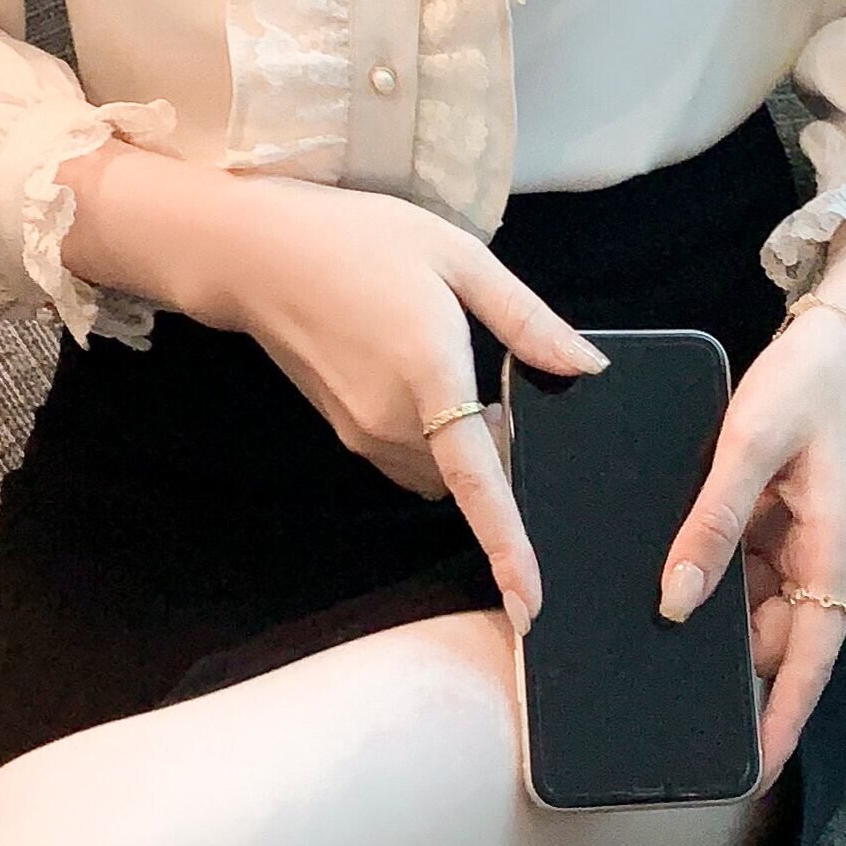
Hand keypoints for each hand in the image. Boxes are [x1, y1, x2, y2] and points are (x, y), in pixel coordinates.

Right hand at [144, 165, 610, 637]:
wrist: (258, 254)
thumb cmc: (360, 239)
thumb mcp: (457, 255)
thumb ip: (524, 318)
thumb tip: (586, 366)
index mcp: (431, 375)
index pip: (479, 482)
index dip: (509, 547)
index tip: (530, 607)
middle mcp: (394, 422)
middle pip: (470, 475)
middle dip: (498, 451)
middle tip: (507, 384)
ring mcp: (364, 433)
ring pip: (439, 471)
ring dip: (463, 447)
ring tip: (461, 371)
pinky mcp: (344, 431)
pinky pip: (408, 457)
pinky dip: (431, 439)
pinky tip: (422, 375)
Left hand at [656, 293, 845, 789]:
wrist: (844, 327)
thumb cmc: (810, 381)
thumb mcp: (750, 445)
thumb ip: (713, 520)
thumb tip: (676, 597)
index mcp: (833, 550)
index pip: (811, 662)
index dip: (782, 720)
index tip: (754, 774)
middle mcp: (823, 554)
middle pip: (781, 639)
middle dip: (736, 677)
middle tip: (671, 708)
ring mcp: (804, 533)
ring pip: (760, 603)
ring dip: (720, 623)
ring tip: (658, 650)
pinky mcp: (785, 511)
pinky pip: (750, 563)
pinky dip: (717, 576)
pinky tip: (673, 577)